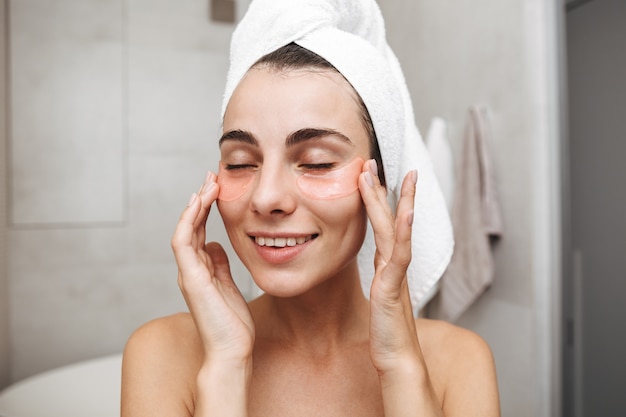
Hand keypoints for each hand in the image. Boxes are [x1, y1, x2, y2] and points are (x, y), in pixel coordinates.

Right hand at [171, 172, 254, 363]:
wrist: (232, 352)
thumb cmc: (232, 324)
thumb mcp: (229, 285)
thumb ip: (220, 265)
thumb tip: (217, 244)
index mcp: (200, 269)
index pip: (199, 230)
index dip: (205, 207)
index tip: (217, 186)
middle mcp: (191, 268)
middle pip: (191, 225)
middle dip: (200, 199)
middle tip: (211, 175)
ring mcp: (188, 273)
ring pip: (184, 229)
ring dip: (195, 204)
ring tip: (208, 183)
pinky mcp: (191, 279)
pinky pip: (183, 243)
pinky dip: (189, 221)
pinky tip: (198, 203)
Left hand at [358, 160, 421, 374]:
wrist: (399, 362)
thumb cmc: (387, 335)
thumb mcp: (379, 299)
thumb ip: (381, 280)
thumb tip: (378, 270)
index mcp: (387, 266)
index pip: (381, 225)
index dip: (374, 200)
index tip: (368, 176)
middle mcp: (394, 265)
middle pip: (389, 219)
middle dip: (381, 189)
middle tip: (372, 161)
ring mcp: (396, 275)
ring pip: (396, 230)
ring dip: (396, 201)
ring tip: (394, 175)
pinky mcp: (394, 288)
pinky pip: (401, 256)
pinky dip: (404, 233)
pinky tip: (407, 213)